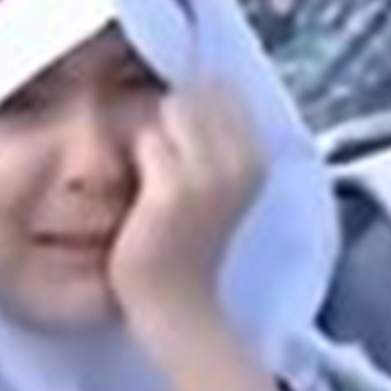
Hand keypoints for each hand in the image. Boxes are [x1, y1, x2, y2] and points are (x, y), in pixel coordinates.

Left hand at [107, 85, 262, 338]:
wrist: (177, 306)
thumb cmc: (188, 245)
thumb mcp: (217, 185)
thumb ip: (212, 136)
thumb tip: (187, 85)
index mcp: (255, 158)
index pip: (220, 88)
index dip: (191, 99)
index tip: (176, 133)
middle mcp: (240, 161)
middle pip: (189, 96)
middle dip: (167, 118)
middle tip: (160, 164)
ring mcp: (207, 174)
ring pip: (163, 113)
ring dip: (149, 141)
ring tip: (151, 184)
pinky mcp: (172, 188)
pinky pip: (144, 142)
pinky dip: (134, 163)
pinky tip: (141, 199)